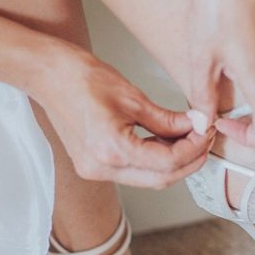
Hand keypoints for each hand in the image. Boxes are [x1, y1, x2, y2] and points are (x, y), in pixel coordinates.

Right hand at [34, 43, 212, 187]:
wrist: (47, 75)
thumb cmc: (82, 77)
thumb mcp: (132, 96)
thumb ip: (167, 119)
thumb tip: (196, 125)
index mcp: (111, 149)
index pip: (168, 162)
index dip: (194, 148)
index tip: (207, 130)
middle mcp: (102, 168)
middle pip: (161, 179)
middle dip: (189, 160)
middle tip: (204, 137)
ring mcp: (95, 171)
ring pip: (149, 179)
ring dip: (173, 162)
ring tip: (189, 137)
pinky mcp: (93, 167)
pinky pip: (133, 172)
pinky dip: (154, 160)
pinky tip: (166, 141)